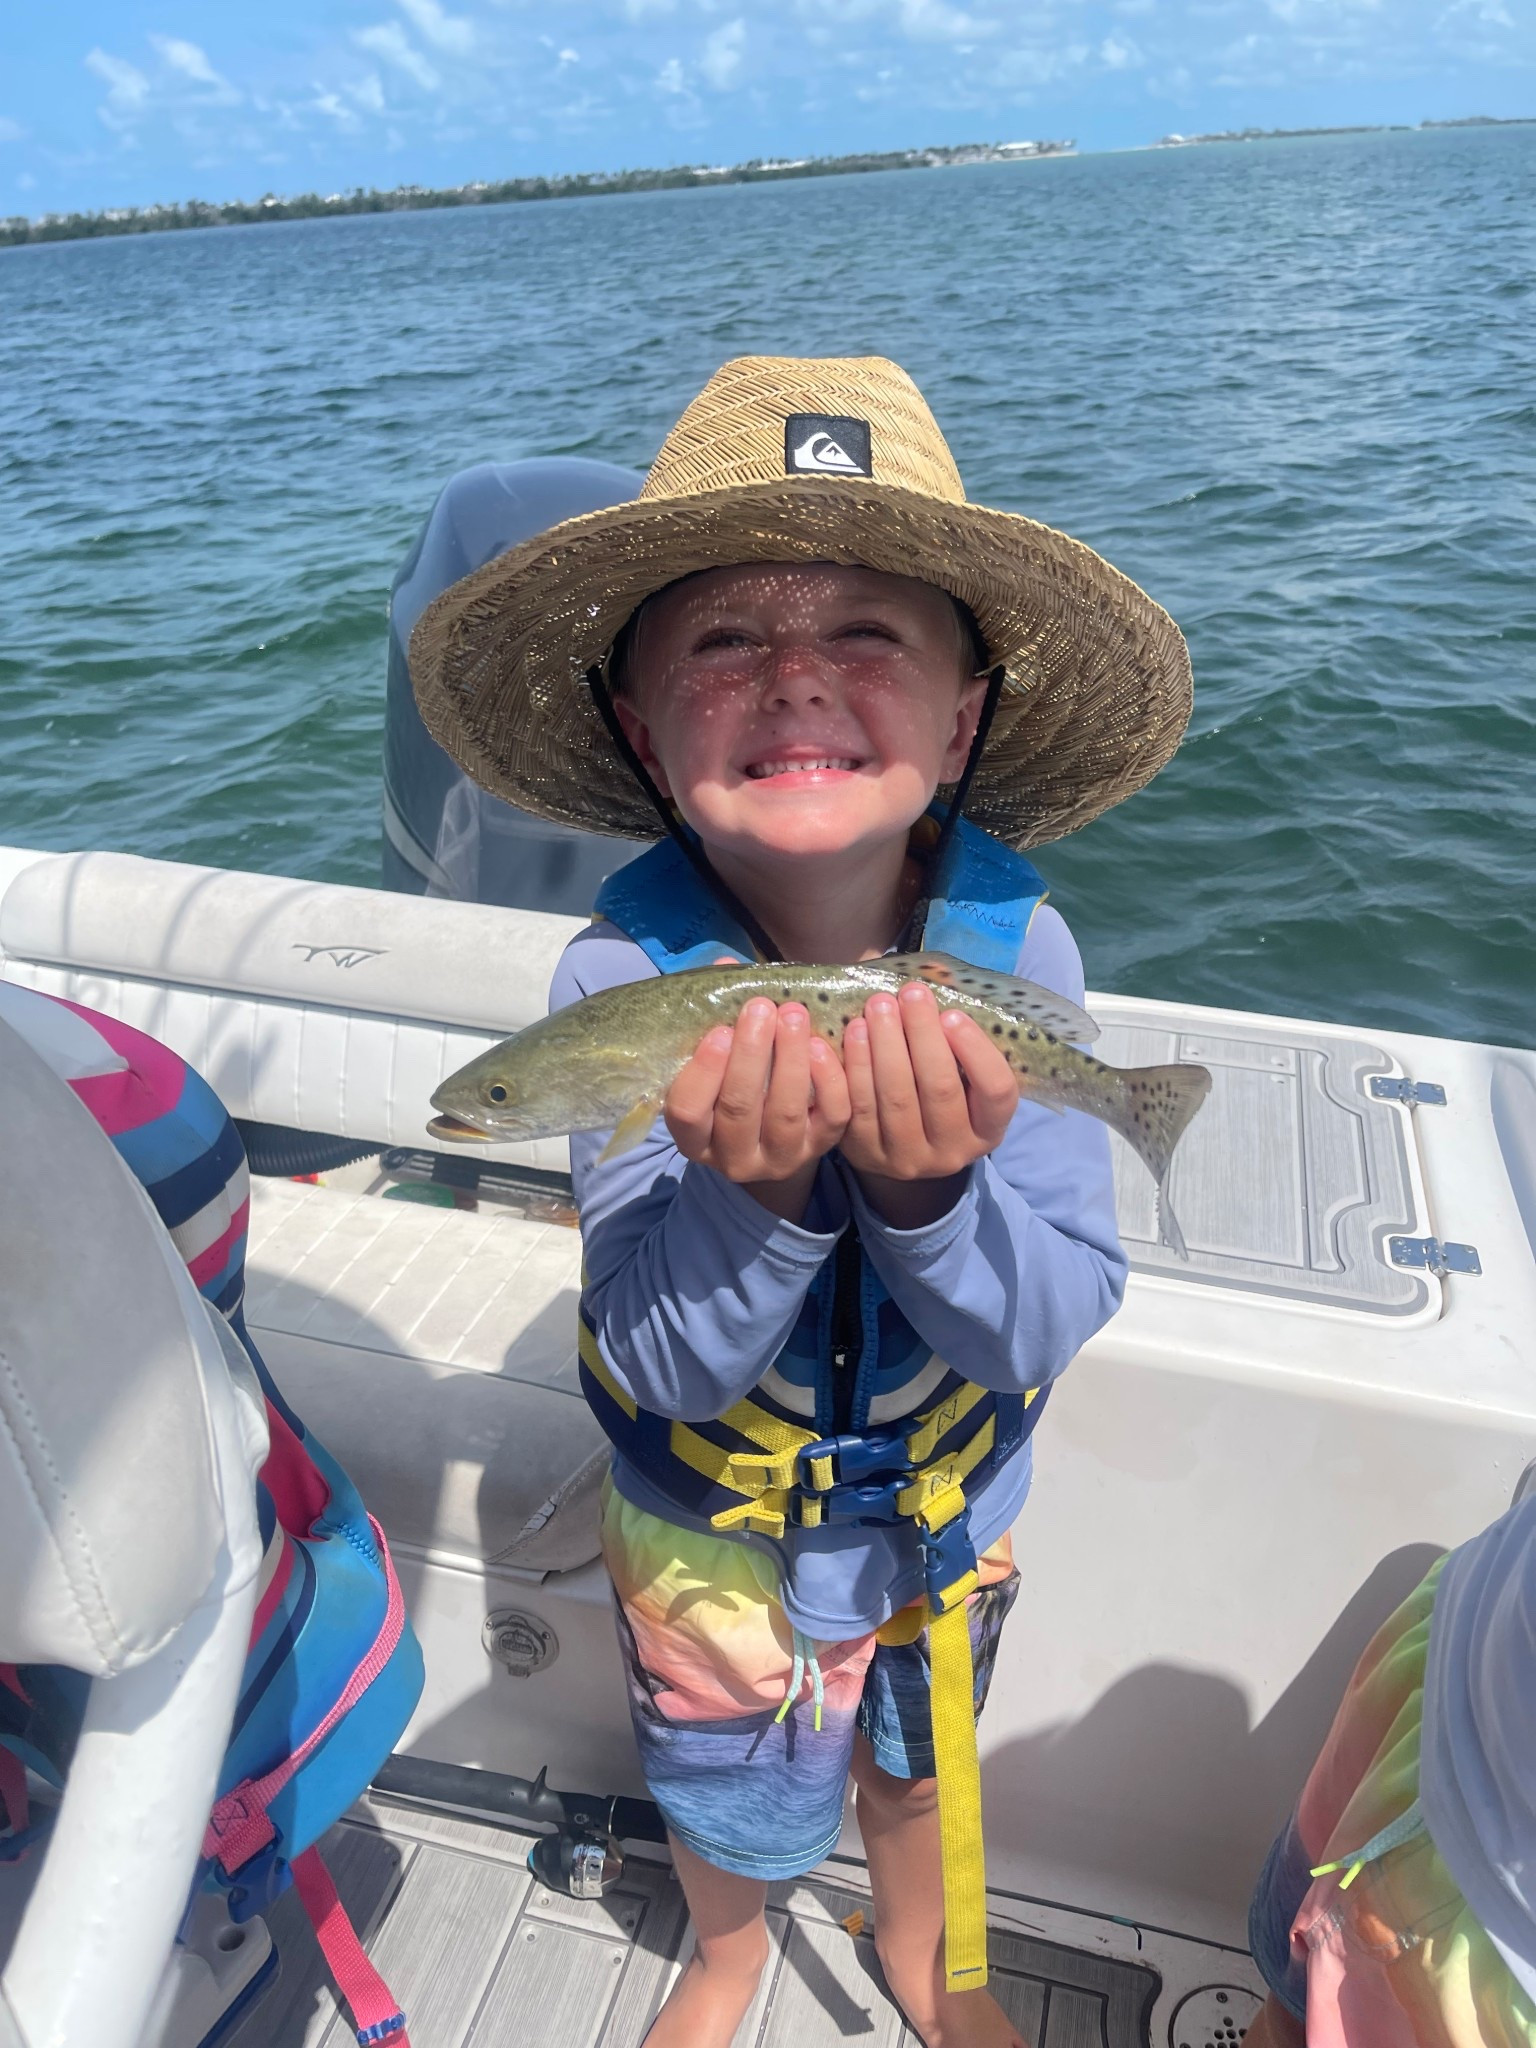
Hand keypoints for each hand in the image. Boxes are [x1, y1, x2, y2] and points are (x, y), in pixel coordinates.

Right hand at [664, 998, 850, 1218]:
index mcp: (694, 1138)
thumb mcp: (717, 1057)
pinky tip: (821, 1045)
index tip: (720, 1030)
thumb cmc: (736, 1080)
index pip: (687, 1112)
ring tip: (794, 1015)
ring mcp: (779, 1158)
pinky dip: (828, 1079)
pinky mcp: (820, 1149)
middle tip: (762, 1008)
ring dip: (790, 1061)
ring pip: (785, 1114)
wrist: (776, 1130)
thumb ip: (716, 1015)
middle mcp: (733, 1158)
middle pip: (738, 1111)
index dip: (702, 1072)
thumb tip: (726, 964)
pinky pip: (830, 1117)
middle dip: (751, 1056)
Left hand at [838, 982, 1019, 1224]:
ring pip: (895, 1098)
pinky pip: (857, 1108)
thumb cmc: (938, 1091)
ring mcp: (909, 1159)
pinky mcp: (868, 1155)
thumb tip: (939, 978)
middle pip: (939, 1090)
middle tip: (909, 994)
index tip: (952, 1014)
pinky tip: (851, 1034)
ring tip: (877, 1008)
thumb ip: (957, 1039)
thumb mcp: (962, 1076)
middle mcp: (952, 1151)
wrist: (900, 1143)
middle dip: (922, 1036)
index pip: (995, 1092)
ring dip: (884, 1046)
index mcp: (988, 1130)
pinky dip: (852, 1067)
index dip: (975, 1051)